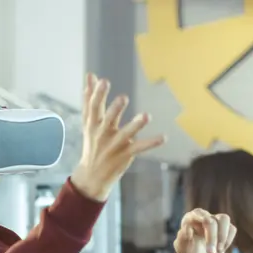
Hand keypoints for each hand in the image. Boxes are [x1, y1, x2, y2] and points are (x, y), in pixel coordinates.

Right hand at [70, 73, 165, 200]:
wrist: (91, 175)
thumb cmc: (92, 143)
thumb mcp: (89, 121)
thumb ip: (89, 98)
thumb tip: (90, 75)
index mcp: (93, 123)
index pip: (93, 107)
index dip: (98, 94)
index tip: (103, 81)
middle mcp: (103, 133)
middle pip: (108, 120)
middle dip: (115, 110)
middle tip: (123, 98)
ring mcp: (115, 144)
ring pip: (126, 133)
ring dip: (136, 125)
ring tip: (146, 116)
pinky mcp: (126, 154)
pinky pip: (140, 147)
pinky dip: (152, 142)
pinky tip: (163, 137)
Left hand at [171, 209, 236, 252]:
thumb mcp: (181, 248)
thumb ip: (182, 237)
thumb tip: (187, 228)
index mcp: (191, 217)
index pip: (200, 217)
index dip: (207, 230)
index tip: (207, 246)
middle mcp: (203, 215)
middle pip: (213, 220)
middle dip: (213, 238)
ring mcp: (215, 220)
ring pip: (225, 219)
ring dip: (223, 237)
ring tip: (218, 251)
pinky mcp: (225, 228)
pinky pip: (232, 229)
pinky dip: (228, 241)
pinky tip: (220, 250)